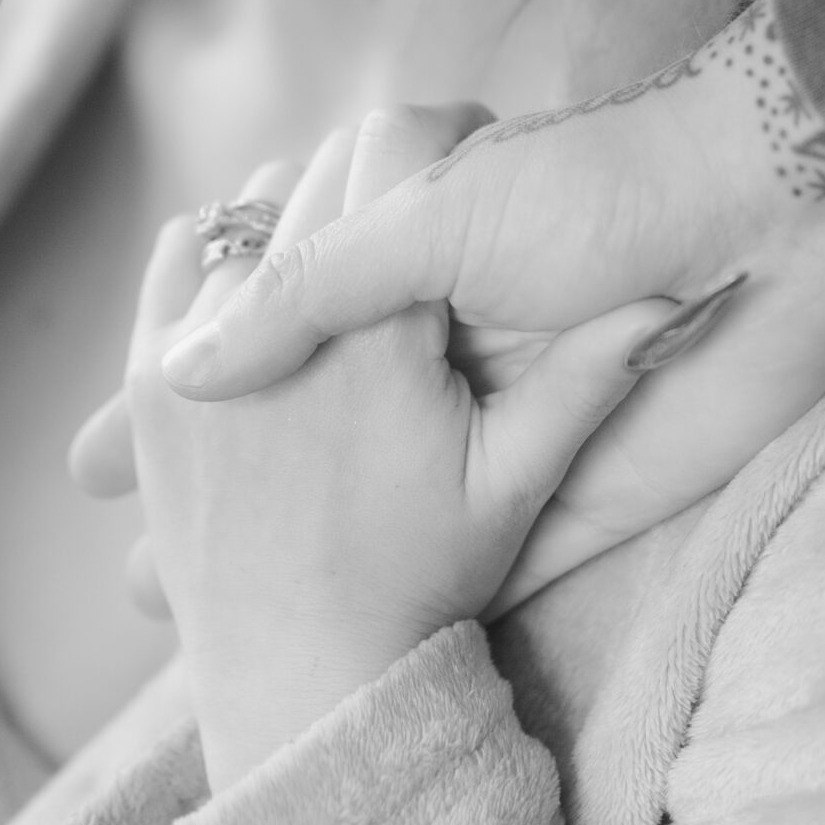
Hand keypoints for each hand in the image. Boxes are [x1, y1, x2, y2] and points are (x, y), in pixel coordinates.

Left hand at [84, 110, 669, 791]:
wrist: (304, 676)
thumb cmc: (422, 580)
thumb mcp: (516, 482)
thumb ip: (588, 379)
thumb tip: (677, 301)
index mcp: (374, 336)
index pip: (393, 153)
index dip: (438, 148)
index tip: (463, 167)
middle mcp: (276, 328)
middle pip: (317, 172)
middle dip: (366, 185)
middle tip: (406, 233)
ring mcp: (194, 351)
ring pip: (245, 207)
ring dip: (291, 216)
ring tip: (339, 275)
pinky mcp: (147, 381)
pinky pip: (174, 260)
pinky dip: (215, 256)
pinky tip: (261, 292)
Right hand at [157, 0, 824, 606]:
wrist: (777, 219)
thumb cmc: (601, 184)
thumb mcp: (433, 218)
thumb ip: (310, 291)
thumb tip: (184, 365)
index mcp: (409, 246)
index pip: (264, 313)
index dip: (183, 378)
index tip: (99, 452)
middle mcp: (442, 326)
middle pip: (304, 413)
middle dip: (216, 471)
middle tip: (115, 538)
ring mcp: (501, 406)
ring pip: (369, 486)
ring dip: (283, 539)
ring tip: (175, 602)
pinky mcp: (570, 481)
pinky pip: (473, 542)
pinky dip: (395, 589)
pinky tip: (314, 630)